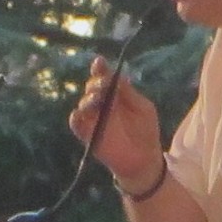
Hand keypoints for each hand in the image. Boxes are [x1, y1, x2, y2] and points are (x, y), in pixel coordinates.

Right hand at [67, 57, 162, 186]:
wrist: (144, 159)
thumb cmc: (146, 131)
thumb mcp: (143, 108)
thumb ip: (129, 93)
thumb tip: (117, 76)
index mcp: (115, 95)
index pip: (104, 77)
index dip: (100, 69)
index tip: (99, 62)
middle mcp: (102, 104)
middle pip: (91, 88)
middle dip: (96, 83)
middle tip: (104, 84)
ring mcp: (93, 119)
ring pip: (83, 103)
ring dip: (88, 99)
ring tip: (98, 99)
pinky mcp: (87, 134)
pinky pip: (76, 123)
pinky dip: (76, 117)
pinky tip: (81, 113)